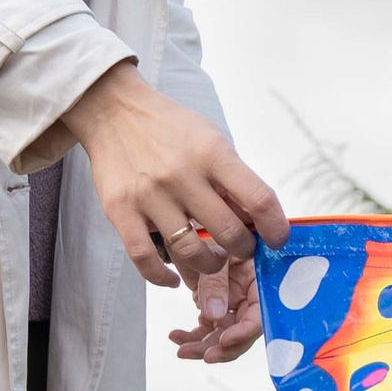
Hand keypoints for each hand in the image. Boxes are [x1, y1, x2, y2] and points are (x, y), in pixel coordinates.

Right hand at [56, 64, 287, 363]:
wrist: (114, 111)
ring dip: (209, 265)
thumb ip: (232, 178)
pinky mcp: (120, 210)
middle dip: (243, 250)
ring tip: (212, 261)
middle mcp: (183, 174)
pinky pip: (145, 258)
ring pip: (190, 251)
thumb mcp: (210, 139)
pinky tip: (174, 279)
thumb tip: (256, 220)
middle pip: (228, 231)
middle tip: (241, 250)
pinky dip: (162, 277)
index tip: (277, 240)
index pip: (259, 198)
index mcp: (212, 153)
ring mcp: (150, 194)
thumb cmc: (169, 127)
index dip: (275, 227)